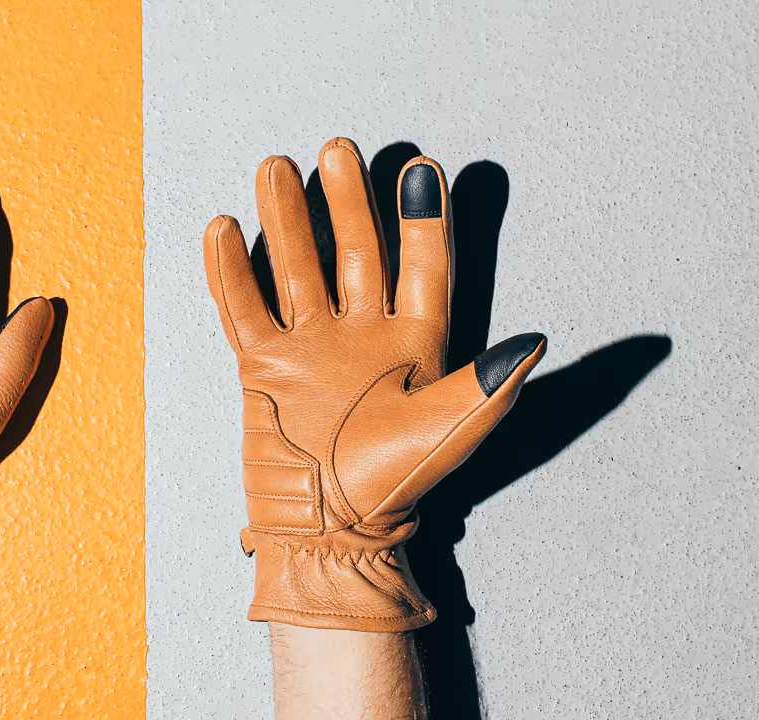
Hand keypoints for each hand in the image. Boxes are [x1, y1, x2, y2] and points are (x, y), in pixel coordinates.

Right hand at [203, 137, 544, 630]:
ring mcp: (311, 349)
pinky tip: (223, 226)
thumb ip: (491, 383)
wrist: (332, 531)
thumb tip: (536, 341)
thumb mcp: (453, 430)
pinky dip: (232, 272)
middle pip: (356, 253)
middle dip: (348, 202)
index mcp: (416, 345)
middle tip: (340, 149)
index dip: (423, 219)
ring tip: (276, 167)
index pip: (422, 267)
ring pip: (296, 269)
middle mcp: (363, 337)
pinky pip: (244, 310)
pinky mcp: (264, 368)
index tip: (421, 167)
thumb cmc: (398, 482)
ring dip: (287, 221)